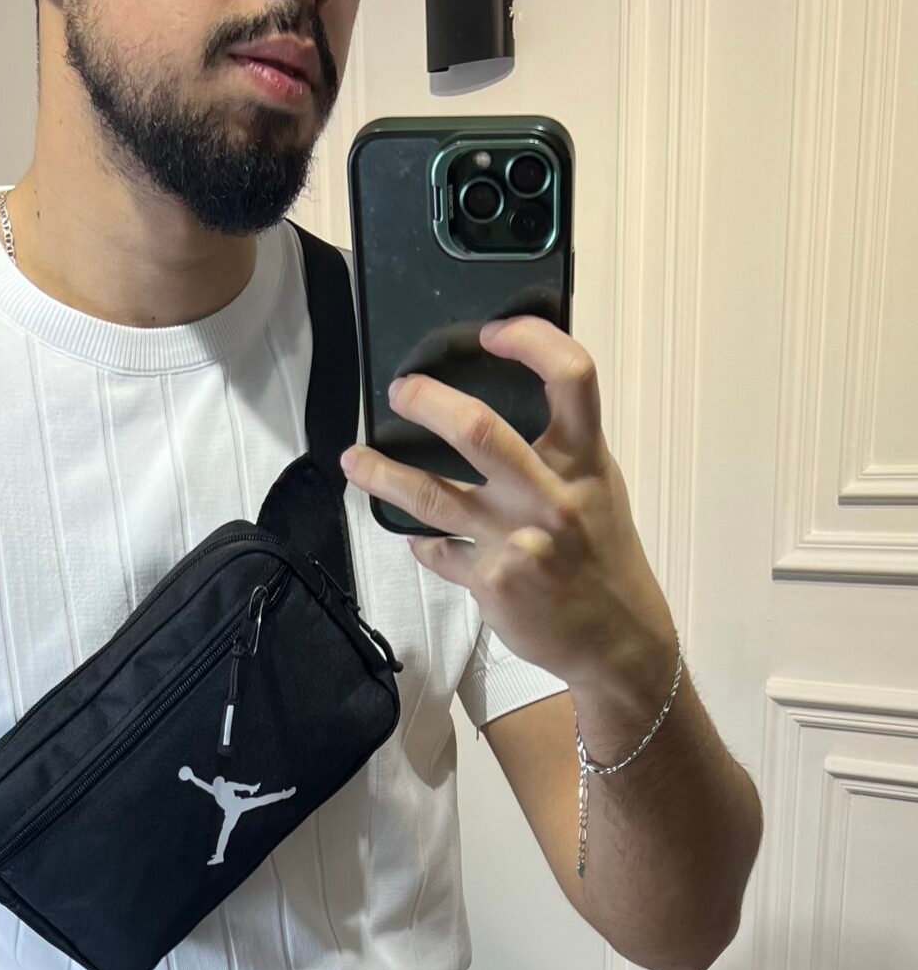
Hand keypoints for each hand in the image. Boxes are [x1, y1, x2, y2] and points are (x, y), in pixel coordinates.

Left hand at [340, 317, 677, 695]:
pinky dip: (422, 542)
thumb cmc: (604, 553)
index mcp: (585, 461)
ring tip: (353, 460)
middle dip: (427, 402)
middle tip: (401, 391)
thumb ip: (560, 447)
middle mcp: (551, 496)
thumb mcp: (597, 487)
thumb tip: (497, 402)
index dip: (531, 339)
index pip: (571, 376)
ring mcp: (517, 541)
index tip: (492, 331)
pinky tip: (414, 536)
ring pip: (432, 496)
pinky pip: (437, 551)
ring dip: (383, 474)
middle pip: (478, 431)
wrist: (616, 638)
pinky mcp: (491, 583)